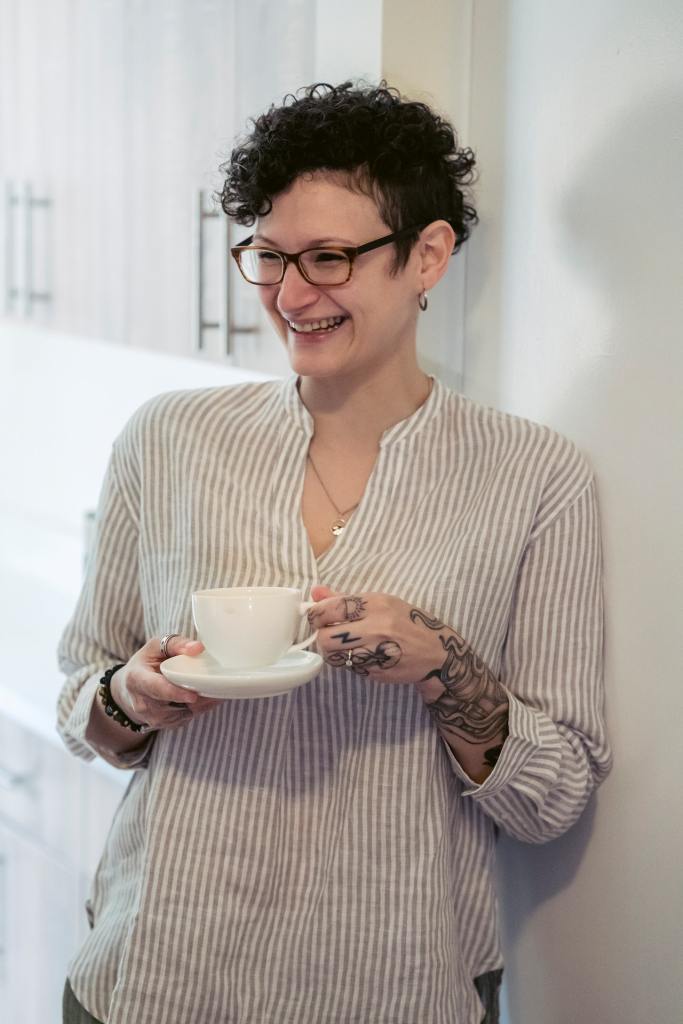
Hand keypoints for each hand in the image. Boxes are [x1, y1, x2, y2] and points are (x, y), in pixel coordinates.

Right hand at [110, 635, 222, 730]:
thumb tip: (198, 648)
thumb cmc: (145, 663)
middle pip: (174, 703)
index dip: (175, 693)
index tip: (193, 696)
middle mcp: (142, 703)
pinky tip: (204, 695)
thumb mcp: (155, 647)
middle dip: (197, 697)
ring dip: (201, 702)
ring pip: (185, 712)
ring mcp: (152, 718)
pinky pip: (187, 717)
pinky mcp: (163, 725)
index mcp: (136, 680)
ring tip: (212, 687)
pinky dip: (199, 707)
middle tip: (218, 687)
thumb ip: (176, 644)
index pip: (156, 689)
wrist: (128, 689)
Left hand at [308, 585, 441, 684]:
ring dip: (333, 652)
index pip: (331, 608)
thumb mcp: (382, 603)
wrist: (436, 653)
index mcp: (376, 604)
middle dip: (322, 636)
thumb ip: (346, 599)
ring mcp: (376, 652)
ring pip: (334, 656)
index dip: (316, 614)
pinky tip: (361, 655)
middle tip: (328, 634)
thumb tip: (316, 592)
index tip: (317, 617)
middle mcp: (376, 627)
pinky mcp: (376, 671)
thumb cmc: (407, 622)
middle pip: (326, 637)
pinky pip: (349, 667)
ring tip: (343, 647)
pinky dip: (349, 662)